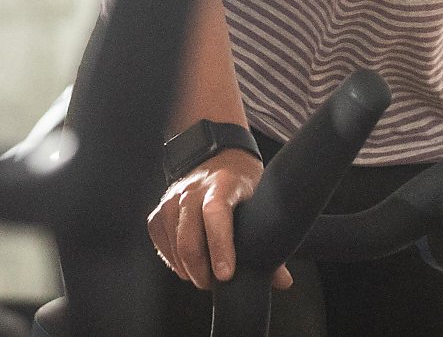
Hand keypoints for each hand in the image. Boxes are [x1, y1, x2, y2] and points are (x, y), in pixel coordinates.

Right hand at [148, 150, 291, 291]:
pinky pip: (162, 244)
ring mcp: (172, 199)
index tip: (226, 274)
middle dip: (201, 271)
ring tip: (205, 276)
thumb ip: (268, 240)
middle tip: (215, 284)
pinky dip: (175, 261)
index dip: (220, 246)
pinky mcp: (159, 211)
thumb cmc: (242, 185)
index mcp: (224, 183)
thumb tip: (283, 281)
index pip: (216, 213)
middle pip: (189, 238)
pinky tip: (189, 265)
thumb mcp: (260, 201)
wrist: (218, 158)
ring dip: (189, 269)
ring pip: (175, 246)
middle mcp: (194, 189)